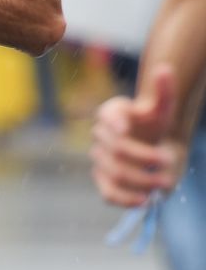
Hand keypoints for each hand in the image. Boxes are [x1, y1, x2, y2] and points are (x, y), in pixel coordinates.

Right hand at [91, 65, 184, 207]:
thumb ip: (164, 91)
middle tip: (169, 160)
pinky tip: (144, 201)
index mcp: (111, 113)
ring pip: (115, 172)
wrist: (156, 144)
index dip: (113, 123)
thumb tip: (165, 69)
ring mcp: (100, 159)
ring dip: (142, 179)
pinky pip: (108, 192)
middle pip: (115, 149)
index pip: (105, 116)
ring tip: (164, 181)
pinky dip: (124, 199)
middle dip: (143, 156)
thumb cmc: (157, 124)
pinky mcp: (104, 180)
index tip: (126, 131)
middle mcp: (101, 136)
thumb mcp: (164, 108)